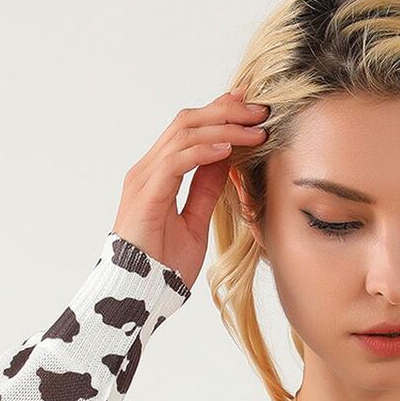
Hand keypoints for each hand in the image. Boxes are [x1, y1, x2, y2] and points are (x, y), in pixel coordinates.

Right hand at [113, 84, 269, 290]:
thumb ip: (205, 190)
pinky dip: (204, 151)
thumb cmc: (163, 267)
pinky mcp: (146, 195)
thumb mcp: (194, 223)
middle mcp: (147, 170)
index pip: (187, 129)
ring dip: (223, 128)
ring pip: (184, 135)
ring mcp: (144, 180)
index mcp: (157, 175)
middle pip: (186, 122)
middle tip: (260, 110)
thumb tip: (226, 160)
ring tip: (255, 130)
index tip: (248, 106)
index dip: (217, 113)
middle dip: (226, 112)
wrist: (139, 295)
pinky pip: (176, 161)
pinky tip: (229, 149)